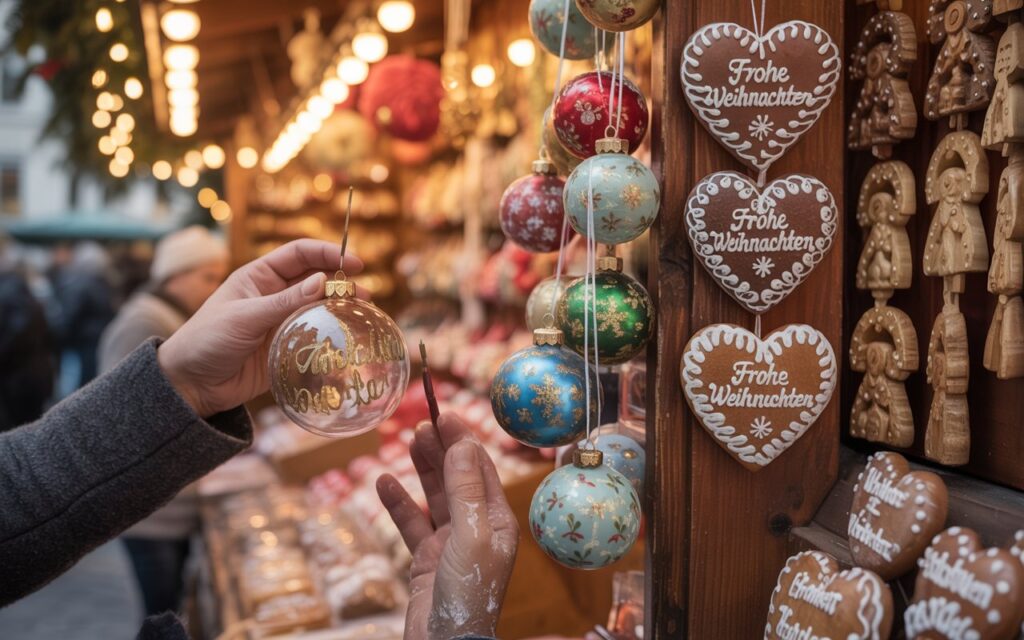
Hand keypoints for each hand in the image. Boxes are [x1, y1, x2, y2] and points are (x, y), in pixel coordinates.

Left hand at [158, 240, 362, 416]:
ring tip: (363, 313)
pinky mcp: (287, 348)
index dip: (327, 253)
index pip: (299, 254)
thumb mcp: (245, 317)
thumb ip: (285, 302)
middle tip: (363, 294)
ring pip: (319, 308)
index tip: (354, 262)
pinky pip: (315, 337)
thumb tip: (322, 281)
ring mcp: (281, 321)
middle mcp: (274, 295)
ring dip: (341, 308)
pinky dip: (333, 334)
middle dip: (341, 282)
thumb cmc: (207, 340)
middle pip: (315, 280)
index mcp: (259, 277)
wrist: (191, 384)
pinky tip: (349, 337)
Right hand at [377, 414, 517, 639]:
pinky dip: (398, 503)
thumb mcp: (471, 534)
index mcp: (498, 521)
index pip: (481, 469)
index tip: (445, 414)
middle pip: (458, 478)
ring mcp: (451, 543)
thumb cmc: (469, 592)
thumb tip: (463, 445)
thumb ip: (466, 489)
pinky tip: (384, 482)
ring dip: (422, 469)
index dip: (463, 440)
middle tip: (423, 422)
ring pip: (435, 496)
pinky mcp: (426, 559)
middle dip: (442, 449)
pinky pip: (412, 523)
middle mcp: (477, 528)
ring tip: (408, 442)